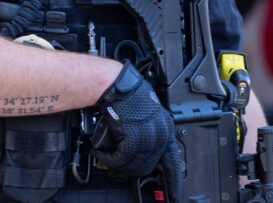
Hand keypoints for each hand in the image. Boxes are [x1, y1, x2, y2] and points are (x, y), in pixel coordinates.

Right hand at [91, 62, 179, 177]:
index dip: (170, 179)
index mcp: (165, 128)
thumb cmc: (128, 94)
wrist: (116, 84)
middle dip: (131, 169)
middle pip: (148, 165)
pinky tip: (101, 152)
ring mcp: (148, 136)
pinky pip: (121, 159)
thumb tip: (142, 151)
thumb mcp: (147, 115)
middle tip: (118, 166)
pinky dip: (109, 158)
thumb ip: (149, 132)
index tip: (169, 189)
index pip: (172, 161)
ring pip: (134, 165)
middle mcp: (160, 133)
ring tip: (107, 157)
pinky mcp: (133, 137)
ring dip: (117, 164)